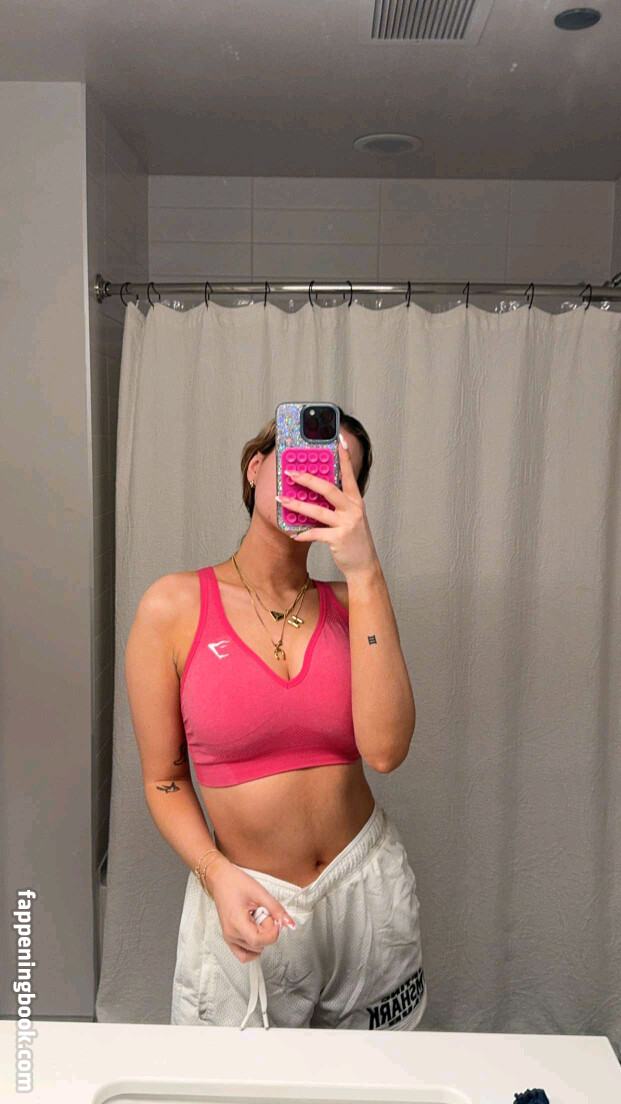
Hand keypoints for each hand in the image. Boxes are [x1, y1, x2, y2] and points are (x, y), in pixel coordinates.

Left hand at [279, 437, 379, 578]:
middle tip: (290, 472)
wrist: (365, 565)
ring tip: (281, 499)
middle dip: (307, 479)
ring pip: (317, 511)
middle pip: (328, 489)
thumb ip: (338, 504)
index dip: (344, 456)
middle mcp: (353, 509)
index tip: (338, 439)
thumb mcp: (350, 517)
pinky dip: (302, 534)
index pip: (349, 474)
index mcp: (355, 501)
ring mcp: (347, 524)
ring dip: (296, 505)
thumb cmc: (354, 539)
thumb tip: (315, 492)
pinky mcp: (339, 539)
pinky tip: (293, 534)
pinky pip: (315, 534)